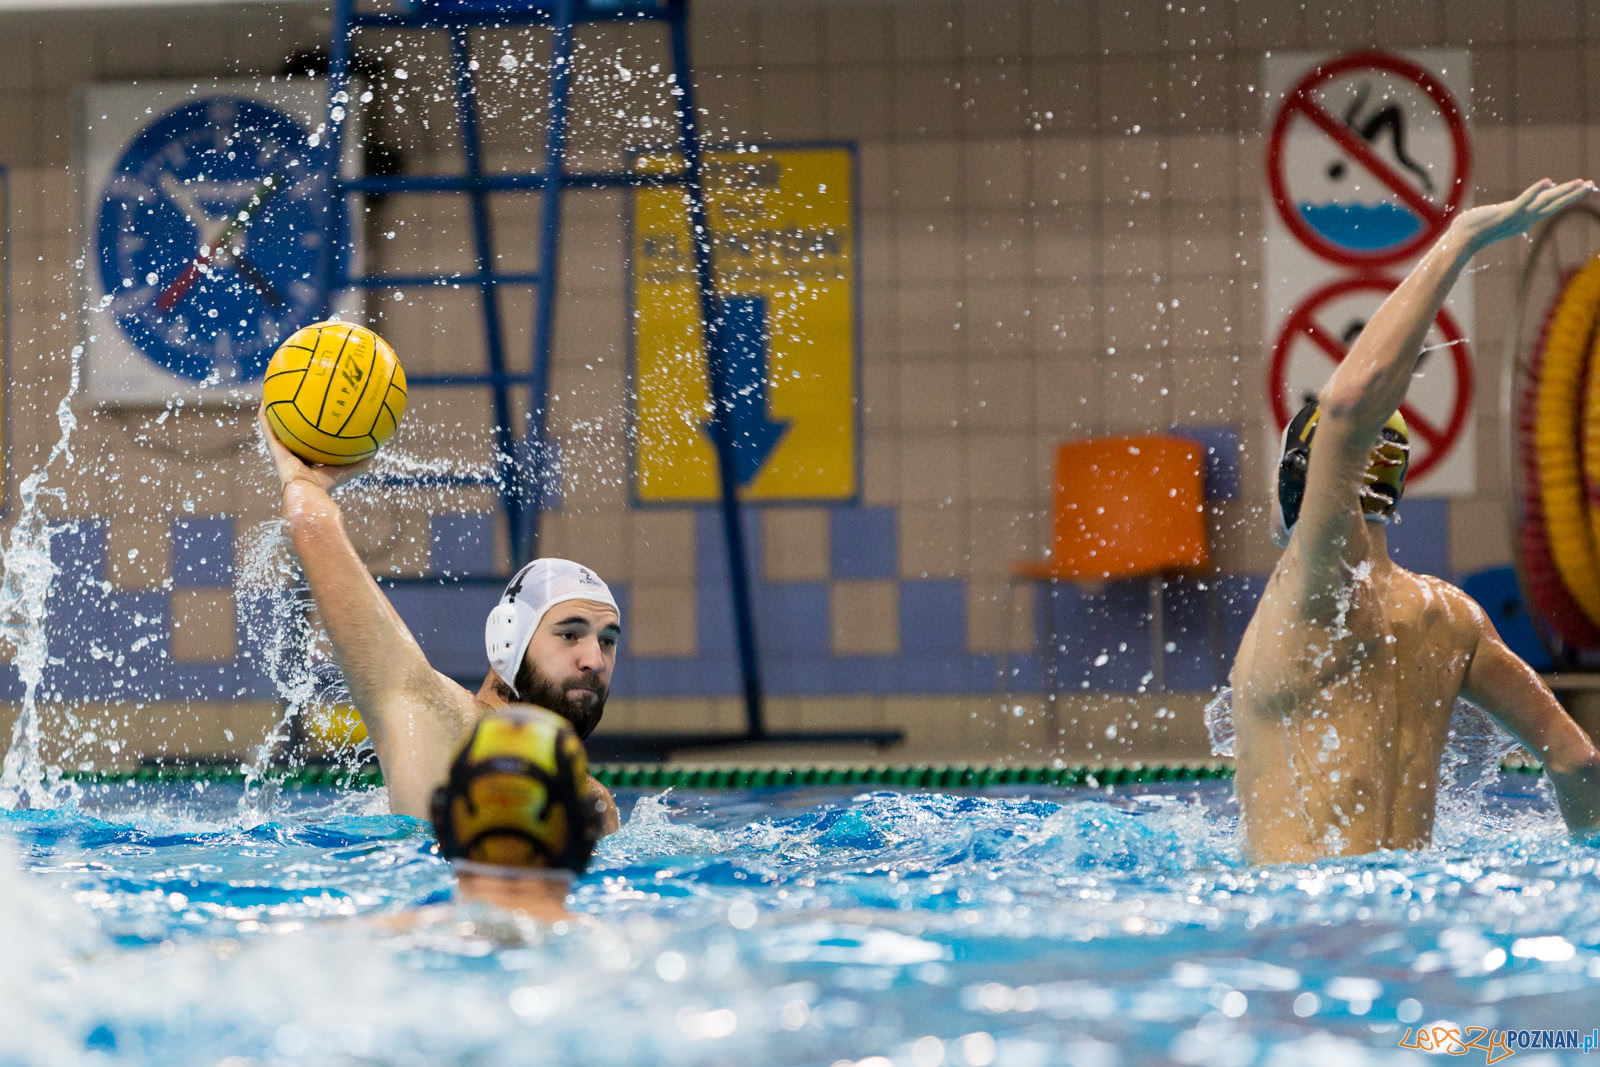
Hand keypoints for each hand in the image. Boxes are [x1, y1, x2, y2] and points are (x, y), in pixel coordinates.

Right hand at [258, 403, 371, 495]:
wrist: (308, 492)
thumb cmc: (330, 484)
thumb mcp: (352, 469)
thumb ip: (362, 460)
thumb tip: (378, 448)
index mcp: (311, 460)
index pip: (312, 442)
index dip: (314, 431)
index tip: (316, 416)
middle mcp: (295, 454)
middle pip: (294, 433)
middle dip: (294, 419)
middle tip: (295, 401)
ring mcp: (282, 451)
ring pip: (277, 429)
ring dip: (276, 413)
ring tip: (275, 395)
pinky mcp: (273, 448)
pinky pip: (267, 429)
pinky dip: (265, 416)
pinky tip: (266, 400)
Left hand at [1449, 178, 1594, 251]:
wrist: (1460, 240)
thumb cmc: (1472, 229)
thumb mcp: (1495, 217)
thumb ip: (1508, 211)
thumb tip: (1505, 208)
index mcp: (1523, 220)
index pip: (1549, 206)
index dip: (1565, 196)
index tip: (1581, 187)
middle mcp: (1524, 220)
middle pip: (1554, 204)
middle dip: (1573, 194)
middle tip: (1591, 185)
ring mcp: (1517, 217)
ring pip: (1545, 202)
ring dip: (1563, 192)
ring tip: (1580, 183)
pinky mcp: (1506, 214)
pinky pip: (1524, 200)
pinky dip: (1535, 191)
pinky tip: (1548, 181)